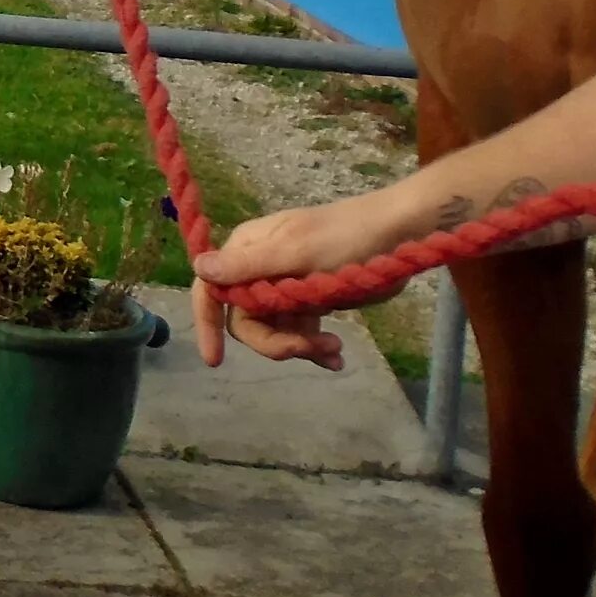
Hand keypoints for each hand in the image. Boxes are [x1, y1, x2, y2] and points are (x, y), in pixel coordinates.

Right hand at [190, 190, 412, 370]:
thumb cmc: (345, 237)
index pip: (212, 289)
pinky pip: (301, 332)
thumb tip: (198, 267)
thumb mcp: (295, 252)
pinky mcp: (311, 301)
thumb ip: (247, 266)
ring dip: (300, 346)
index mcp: (248, 251)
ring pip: (275, 330)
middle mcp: (260, 269)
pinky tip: (337, 357)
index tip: (216, 360)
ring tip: (334, 347)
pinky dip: (315, 347)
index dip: (207, 323)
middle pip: (246, 319)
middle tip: (307, 347)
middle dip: (274, 340)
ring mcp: (286, 287)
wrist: (398, 236)